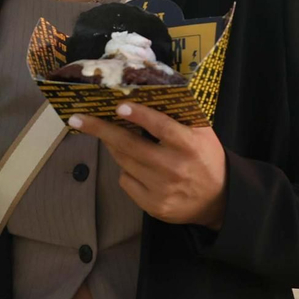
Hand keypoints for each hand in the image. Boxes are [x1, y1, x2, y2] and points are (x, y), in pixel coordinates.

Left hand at [70, 102, 226, 228]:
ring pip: (124, 162)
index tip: (119, 106)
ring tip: (111, 136)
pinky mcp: (153, 206)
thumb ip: (179, 116)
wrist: (219, 200)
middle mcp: (174, 168)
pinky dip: (126, 171)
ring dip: (114, 147)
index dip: (140, 116)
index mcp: (189, 145)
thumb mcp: (202, 133)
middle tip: (78, 118)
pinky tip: (137, 167)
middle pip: (131, 146)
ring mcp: (161, 190)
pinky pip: (126, 182)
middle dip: (101, 130)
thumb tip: (146, 92)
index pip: (162, 127)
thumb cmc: (206, 157)